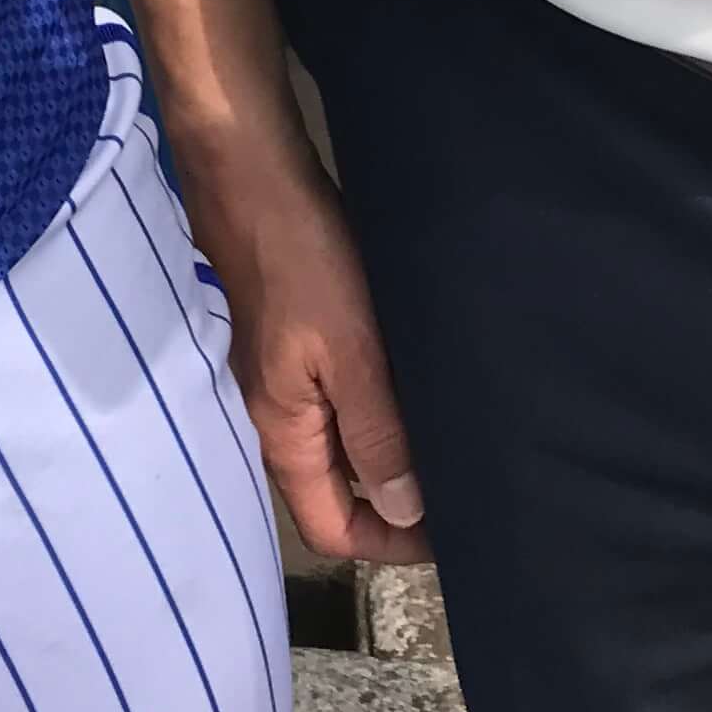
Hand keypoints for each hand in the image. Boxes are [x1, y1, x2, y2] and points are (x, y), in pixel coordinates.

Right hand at [177, 131, 426, 565]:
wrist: (252, 168)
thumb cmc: (301, 260)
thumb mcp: (349, 352)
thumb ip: (375, 434)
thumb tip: (405, 512)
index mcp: (282, 429)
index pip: (329, 528)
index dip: (387, 542)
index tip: (449, 531)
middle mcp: (275, 411)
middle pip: (331, 491)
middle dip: (390, 502)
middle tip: (459, 487)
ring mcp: (281, 370)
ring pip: (336, 441)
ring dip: (386, 451)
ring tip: (445, 439)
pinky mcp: (294, 330)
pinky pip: (337, 395)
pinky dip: (375, 405)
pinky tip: (411, 382)